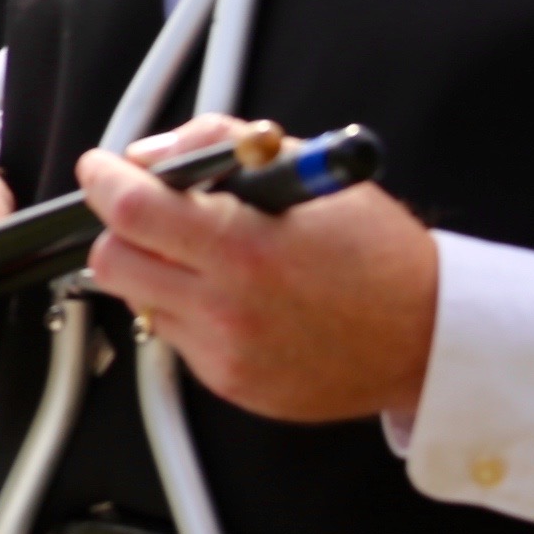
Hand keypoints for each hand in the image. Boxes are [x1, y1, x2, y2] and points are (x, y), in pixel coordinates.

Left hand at [77, 114, 437, 421]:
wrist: (431, 337)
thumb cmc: (377, 252)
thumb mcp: (306, 169)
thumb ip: (219, 147)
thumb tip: (150, 156)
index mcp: (245, 246)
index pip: (132, 210)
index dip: (103, 181)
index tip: (102, 169)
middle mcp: (227, 307)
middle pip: (111, 262)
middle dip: (120, 230)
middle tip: (150, 214)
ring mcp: (226, 353)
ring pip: (138, 301)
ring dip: (154, 272)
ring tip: (209, 258)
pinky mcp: (231, 385)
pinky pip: (176, 339)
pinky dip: (188, 311)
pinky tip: (236, 299)